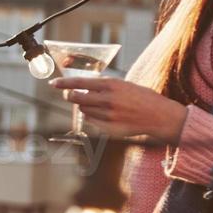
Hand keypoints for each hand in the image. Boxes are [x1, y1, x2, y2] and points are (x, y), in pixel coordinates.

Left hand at [50, 77, 188, 141]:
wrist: (159, 116)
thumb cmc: (142, 98)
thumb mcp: (124, 85)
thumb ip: (104, 87)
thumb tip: (82, 87)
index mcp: (112, 85)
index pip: (80, 83)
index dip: (64, 84)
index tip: (53, 84)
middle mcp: (108, 100)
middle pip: (77, 98)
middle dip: (70, 96)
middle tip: (70, 95)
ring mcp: (108, 116)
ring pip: (83, 110)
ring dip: (84, 106)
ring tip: (98, 104)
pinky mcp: (109, 129)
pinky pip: (91, 121)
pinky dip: (92, 117)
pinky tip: (104, 114)